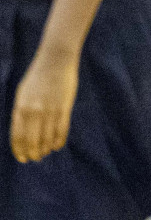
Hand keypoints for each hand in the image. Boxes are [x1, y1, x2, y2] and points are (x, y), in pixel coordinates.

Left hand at [11, 47, 79, 162]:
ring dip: (46, 148)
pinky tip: (57, 146)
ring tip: (45, 152)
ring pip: (48, 137)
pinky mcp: (64, 107)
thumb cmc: (37, 76)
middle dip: (33, 153)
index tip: (23, 158)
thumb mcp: (22, 94)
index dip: (20, 150)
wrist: (56, 60)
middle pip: (33, 140)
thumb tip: (23, 132)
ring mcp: (50, 110)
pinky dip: (59, 141)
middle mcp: (34, 112)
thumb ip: (21, 112)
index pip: (18, 136)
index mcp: (21, 108)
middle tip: (35, 158)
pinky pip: (62, 130)